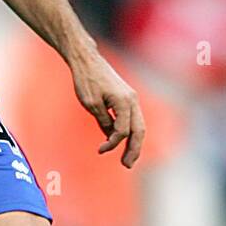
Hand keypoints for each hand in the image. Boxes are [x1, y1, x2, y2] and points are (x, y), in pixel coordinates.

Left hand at [70, 47, 145, 167]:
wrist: (86, 59)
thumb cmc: (86, 79)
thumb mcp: (91, 104)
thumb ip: (104, 121)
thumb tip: (112, 136)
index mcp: (124, 101)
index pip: (122, 130)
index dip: (112, 143)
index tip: (100, 150)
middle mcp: (132, 100)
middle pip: (139, 130)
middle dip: (134, 150)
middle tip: (127, 165)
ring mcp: (131, 98)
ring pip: (138, 125)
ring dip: (134, 143)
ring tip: (128, 159)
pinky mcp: (127, 97)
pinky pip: (133, 118)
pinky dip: (130, 131)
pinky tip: (122, 141)